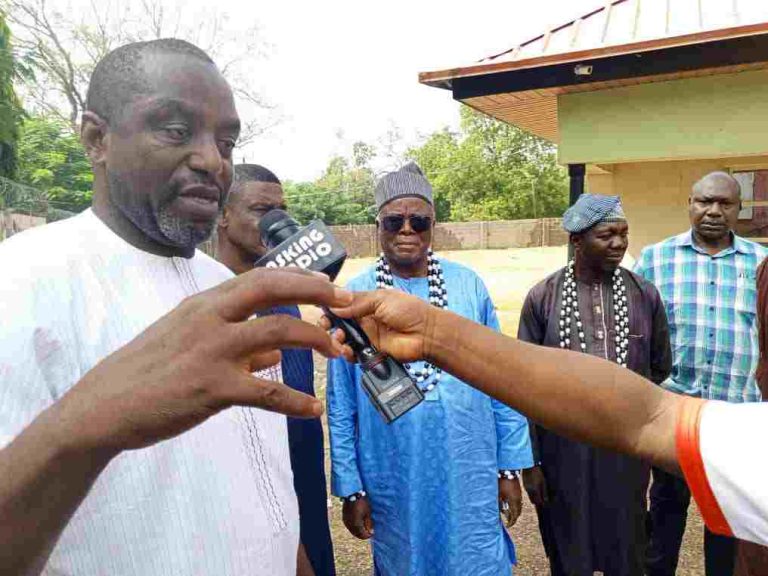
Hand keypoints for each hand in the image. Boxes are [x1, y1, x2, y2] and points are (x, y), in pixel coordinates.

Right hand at [52, 268, 351, 453]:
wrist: (105, 405)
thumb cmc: (148, 371)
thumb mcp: (188, 341)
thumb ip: (237, 343)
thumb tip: (276, 353)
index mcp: (205, 303)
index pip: (261, 277)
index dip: (300, 277)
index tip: (328, 284)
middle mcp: (211, 317)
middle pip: (273, 287)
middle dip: (316, 289)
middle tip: (347, 301)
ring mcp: (212, 351)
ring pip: (278, 332)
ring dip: (315, 340)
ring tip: (337, 355)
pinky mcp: (212, 388)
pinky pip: (267, 392)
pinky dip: (296, 401)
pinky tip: (314, 410)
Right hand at [324, 289, 436, 362]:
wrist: (427, 333)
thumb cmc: (409, 311)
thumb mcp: (382, 299)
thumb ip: (357, 303)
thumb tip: (334, 307)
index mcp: (366, 303)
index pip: (343, 305)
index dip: (331, 308)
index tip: (322, 311)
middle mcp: (364, 320)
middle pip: (339, 323)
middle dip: (329, 325)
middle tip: (326, 327)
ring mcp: (367, 337)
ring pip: (344, 340)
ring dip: (337, 340)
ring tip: (340, 339)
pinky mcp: (372, 352)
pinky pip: (354, 355)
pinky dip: (347, 354)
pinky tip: (347, 351)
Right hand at [342, 497, 373, 539]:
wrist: (351, 494)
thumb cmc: (362, 503)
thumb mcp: (367, 513)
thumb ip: (369, 524)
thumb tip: (371, 532)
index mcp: (356, 525)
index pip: (362, 535)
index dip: (368, 536)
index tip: (372, 533)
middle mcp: (350, 525)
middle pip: (356, 534)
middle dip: (363, 534)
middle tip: (369, 531)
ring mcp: (346, 522)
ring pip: (352, 531)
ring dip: (358, 531)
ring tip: (364, 527)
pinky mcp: (344, 518)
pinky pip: (349, 526)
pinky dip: (354, 528)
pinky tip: (358, 524)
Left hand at [498, 477, 522, 526]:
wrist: (508, 472)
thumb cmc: (501, 484)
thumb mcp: (498, 495)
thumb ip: (499, 505)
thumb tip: (500, 513)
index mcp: (513, 502)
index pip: (514, 516)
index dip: (511, 522)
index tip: (507, 526)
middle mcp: (518, 500)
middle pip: (518, 513)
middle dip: (514, 518)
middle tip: (508, 521)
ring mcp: (519, 496)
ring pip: (519, 508)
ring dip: (515, 513)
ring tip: (508, 514)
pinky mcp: (519, 492)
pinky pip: (519, 503)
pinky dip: (516, 507)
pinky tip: (510, 506)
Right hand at [522, 466, 548, 506]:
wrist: (529, 466)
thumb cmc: (538, 473)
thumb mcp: (543, 481)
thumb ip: (544, 491)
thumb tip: (546, 500)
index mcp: (535, 490)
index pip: (538, 501)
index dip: (542, 503)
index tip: (545, 504)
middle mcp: (529, 490)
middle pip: (533, 500)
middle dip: (538, 502)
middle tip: (542, 502)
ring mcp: (526, 488)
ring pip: (530, 497)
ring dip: (534, 498)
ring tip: (539, 497)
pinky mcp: (524, 485)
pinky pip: (528, 492)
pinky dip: (531, 494)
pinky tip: (534, 492)